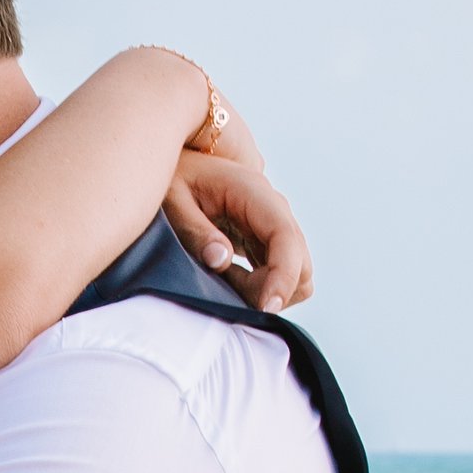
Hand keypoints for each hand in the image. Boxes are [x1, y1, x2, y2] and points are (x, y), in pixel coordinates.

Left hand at [162, 154, 312, 311]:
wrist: (177, 165)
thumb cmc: (172, 179)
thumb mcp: (173, 202)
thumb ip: (195, 231)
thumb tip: (221, 260)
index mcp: (253, 191)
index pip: (285, 237)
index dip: (283, 276)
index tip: (266, 308)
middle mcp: (273, 207)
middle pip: (301, 262)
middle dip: (272, 288)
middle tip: (226, 289)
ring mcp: (273, 223)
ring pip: (296, 271)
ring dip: (266, 288)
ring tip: (224, 279)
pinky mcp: (266, 238)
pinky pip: (280, 271)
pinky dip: (261, 286)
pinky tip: (228, 277)